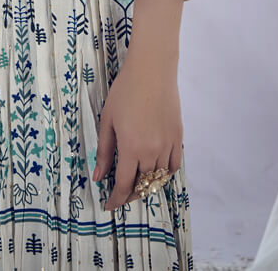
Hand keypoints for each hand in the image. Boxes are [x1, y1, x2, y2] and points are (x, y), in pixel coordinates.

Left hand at [92, 51, 183, 211]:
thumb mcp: (108, 120)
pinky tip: (155, 172)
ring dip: (147, 185)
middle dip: (130, 194)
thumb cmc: (125, 91)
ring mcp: (167, 145)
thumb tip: (100, 177)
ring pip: (158, 178)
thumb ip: (105, 151)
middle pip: (142, 185)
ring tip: (136, 184)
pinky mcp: (178, 138)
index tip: (109, 205)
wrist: (152, 71)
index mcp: (131, 147)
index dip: (116, 199)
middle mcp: (151, 151)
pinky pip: (173, 166)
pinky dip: (164, 174)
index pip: (125, 185)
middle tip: (120, 195)